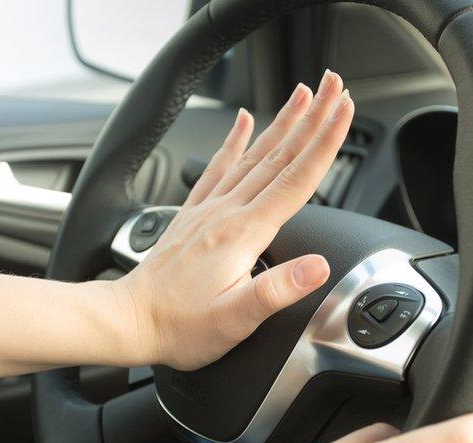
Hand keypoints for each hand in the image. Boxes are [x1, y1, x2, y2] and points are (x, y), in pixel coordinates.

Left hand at [113, 70, 353, 369]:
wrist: (129, 321)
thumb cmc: (180, 326)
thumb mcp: (235, 319)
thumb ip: (277, 290)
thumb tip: (317, 267)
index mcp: (242, 234)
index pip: (296, 180)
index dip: (325, 144)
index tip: (343, 112)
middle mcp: (226, 212)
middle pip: (280, 156)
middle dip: (312, 118)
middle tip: (334, 86)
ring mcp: (209, 209)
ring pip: (254, 155)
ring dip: (282, 122)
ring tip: (302, 93)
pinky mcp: (195, 215)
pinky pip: (219, 166)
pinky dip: (235, 140)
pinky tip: (243, 121)